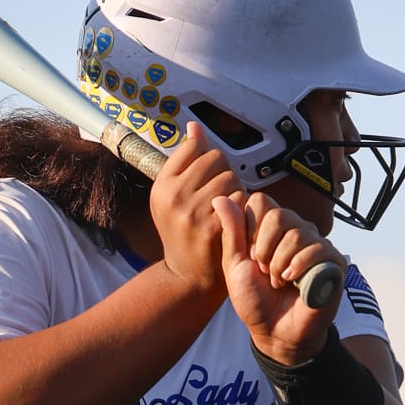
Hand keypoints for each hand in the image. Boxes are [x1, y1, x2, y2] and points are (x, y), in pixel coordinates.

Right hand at [148, 121, 242, 297]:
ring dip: (237, 188)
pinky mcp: (211, 226)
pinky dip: (242, 206)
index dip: (208, 158)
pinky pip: (239, 197)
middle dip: (225, 172)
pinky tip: (236, 218)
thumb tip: (194, 126)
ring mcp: (191, 211)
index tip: (208, 177)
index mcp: (161, 185)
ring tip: (230, 206)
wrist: (188, 277)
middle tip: (224, 193)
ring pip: (230, 176)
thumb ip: (185, 161)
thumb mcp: (173, 197)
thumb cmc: (184, 233)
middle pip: (216, 158)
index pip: (195, 146)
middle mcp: (173, 196)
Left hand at [213, 189, 345, 361]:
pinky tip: (293, 283)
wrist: (274, 331)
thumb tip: (220, 197)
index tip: (252, 257)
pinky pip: (317, 248)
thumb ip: (231, 231)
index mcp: (272, 228)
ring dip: (280, 264)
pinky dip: (299, 267)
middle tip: (265, 272)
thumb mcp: (235, 265)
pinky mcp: (333, 261)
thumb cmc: (255, 300)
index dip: (251, 230)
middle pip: (279, 215)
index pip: (261, 202)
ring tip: (279, 282)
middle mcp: (295, 230)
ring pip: (297, 233)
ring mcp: (316, 244)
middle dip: (265, 250)